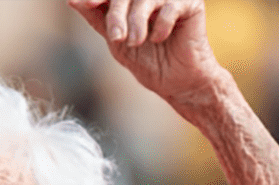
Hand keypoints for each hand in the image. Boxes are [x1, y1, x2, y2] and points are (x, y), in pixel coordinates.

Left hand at [68, 0, 222, 103]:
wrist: (177, 82)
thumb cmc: (148, 61)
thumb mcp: (115, 40)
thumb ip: (96, 18)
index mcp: (130, 1)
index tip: (87, 3)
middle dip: (117, 15)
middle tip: (117, 37)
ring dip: (137, 21)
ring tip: (137, 42)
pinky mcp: (191, 3)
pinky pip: (170, 5)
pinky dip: (161, 24)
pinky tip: (160, 38)